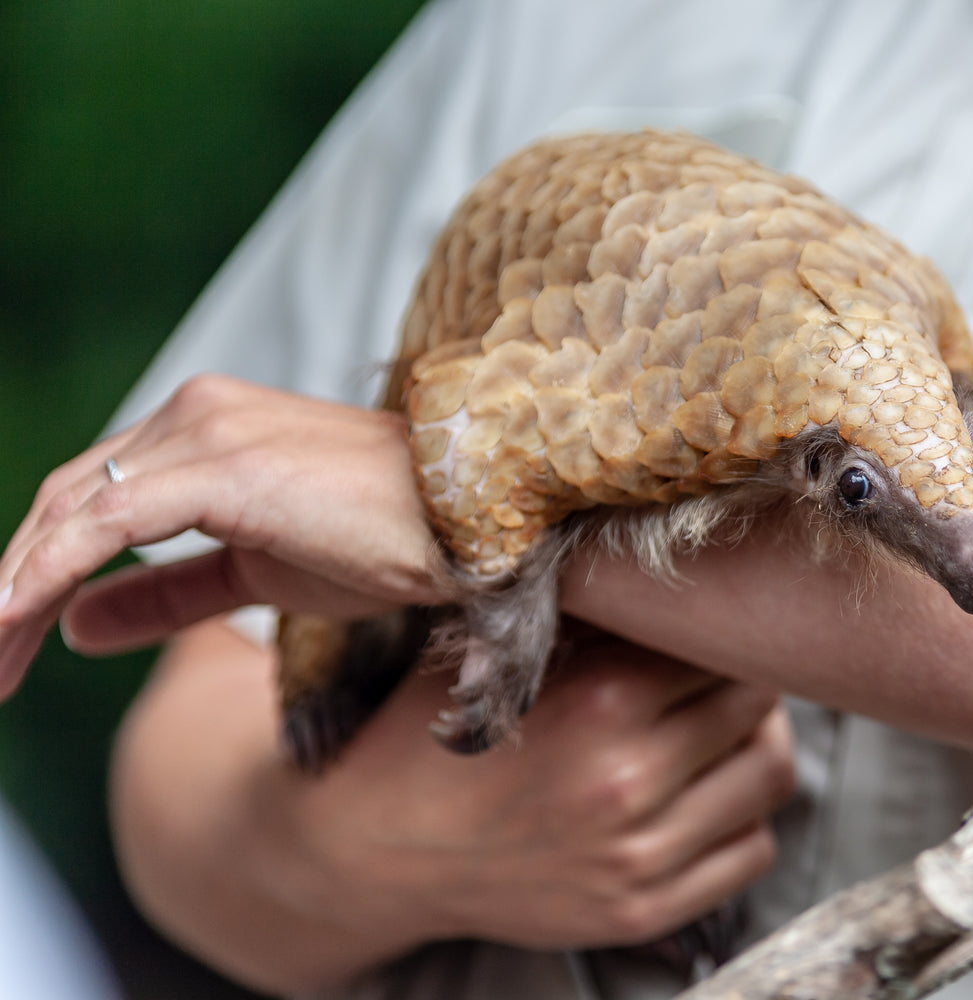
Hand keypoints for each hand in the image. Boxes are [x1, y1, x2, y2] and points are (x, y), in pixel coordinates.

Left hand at [0, 375, 440, 696]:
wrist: (474, 526)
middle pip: (66, 500)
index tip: (6, 639)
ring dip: (13, 592)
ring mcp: (207, 431)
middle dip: (12, 587)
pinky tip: (11, 622)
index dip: (38, 568)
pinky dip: (44, 576)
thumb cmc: (391, 542)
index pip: (92, 495)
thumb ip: (167, 591)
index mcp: (206, 424)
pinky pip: (104, 527)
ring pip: (70, 512)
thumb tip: (76, 623)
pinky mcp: (222, 467)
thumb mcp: (259, 576)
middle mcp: (196, 412)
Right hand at [278, 633, 795, 953]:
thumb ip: (595, 621)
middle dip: (748, 684)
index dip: (725, 636)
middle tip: (722, 678)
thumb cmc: (439, 737)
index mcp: (600, 700)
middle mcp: (626, 780)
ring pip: (769, 780)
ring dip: (757, 748)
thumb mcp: (505, 657)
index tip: (712, 632)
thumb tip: (683, 577)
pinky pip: (751, 854)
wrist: (376, 851)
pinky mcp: (641, 912)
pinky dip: (743, 819)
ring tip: (722, 734)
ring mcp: (637, 857)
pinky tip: (704, 799)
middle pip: (759, 710)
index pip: (725, 652)